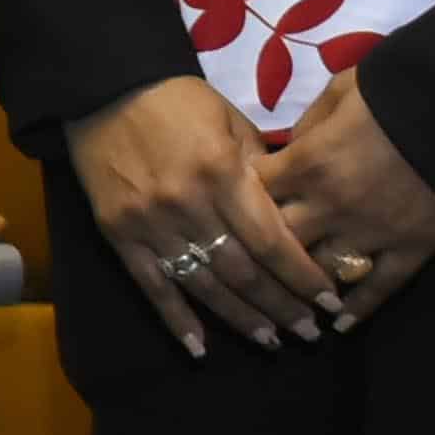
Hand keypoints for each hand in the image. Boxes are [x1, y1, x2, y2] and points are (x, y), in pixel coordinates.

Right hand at [61, 75, 342, 357]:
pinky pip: (152, 286)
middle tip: (309, 333)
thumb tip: (294, 215)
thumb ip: (262, 170)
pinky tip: (199, 348)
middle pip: (243, 272)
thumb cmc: (177, 100)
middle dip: (281, 307)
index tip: (330, 303)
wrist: (104, 86)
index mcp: (221, 174)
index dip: (303, 278)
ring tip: (270, 341)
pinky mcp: (119, 234)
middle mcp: (187, 206)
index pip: (272, 242)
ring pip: (203, 286)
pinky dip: (176, 320)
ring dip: (240, 319)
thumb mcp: (231, 121)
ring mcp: (150, 224)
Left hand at [263, 76, 434, 327]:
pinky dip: (358, 310)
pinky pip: (378, 288)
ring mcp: (371, 233)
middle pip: (277, 243)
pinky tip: (339, 325)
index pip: (252, 192)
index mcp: (306, 163)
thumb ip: (308, 123)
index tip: (234, 207)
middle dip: (261, 254)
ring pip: (321, 273)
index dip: (238, 199)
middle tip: (252, 265)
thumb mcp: (341, 90)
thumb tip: (289, 148)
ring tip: (289, 302)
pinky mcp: (411, 250)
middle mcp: (330, 206)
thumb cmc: (397, 90)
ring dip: (303, 287)